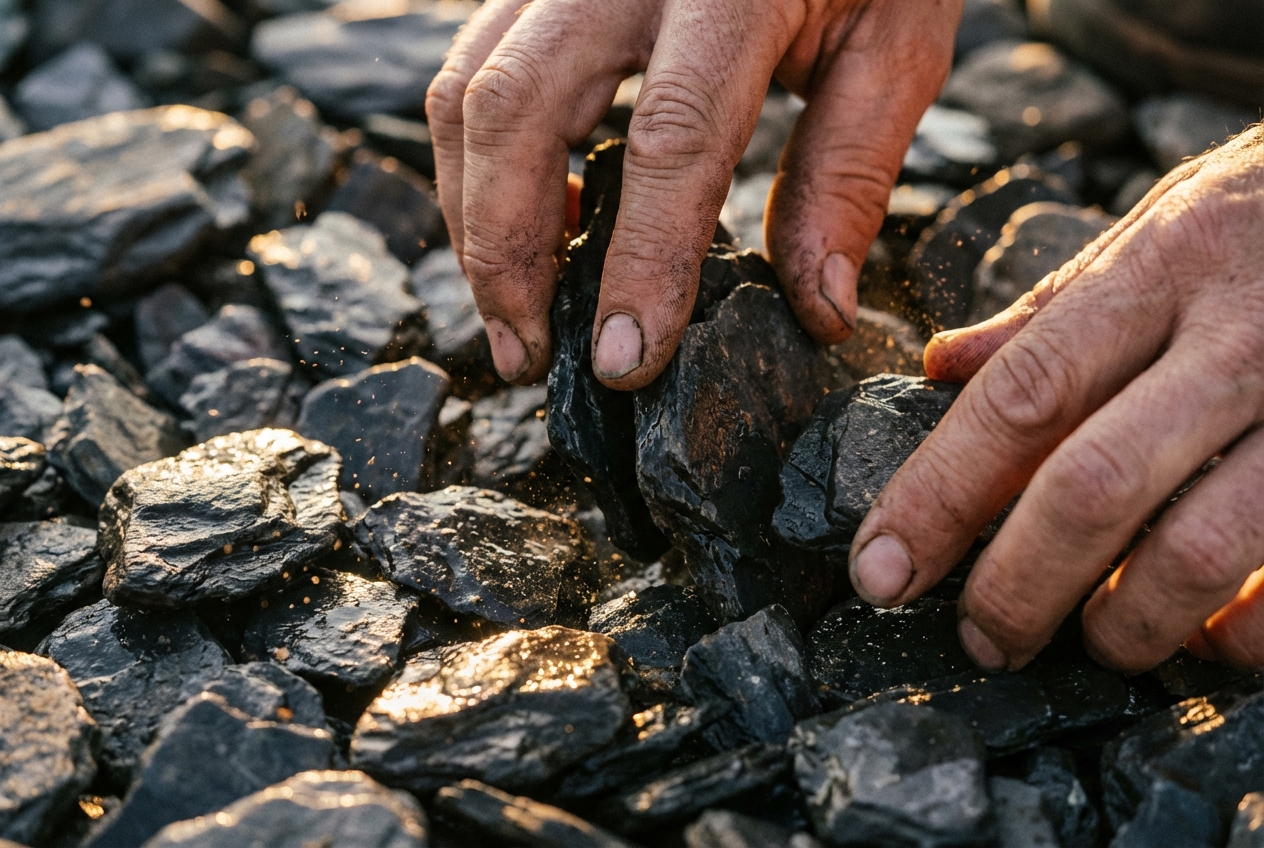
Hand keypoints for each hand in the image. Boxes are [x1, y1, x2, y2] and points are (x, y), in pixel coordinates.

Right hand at [426, 0, 961, 386]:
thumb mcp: (895, 43)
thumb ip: (851, 170)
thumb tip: (816, 308)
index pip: (672, 139)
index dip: (641, 262)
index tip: (626, 361)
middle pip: (518, 113)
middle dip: (505, 253)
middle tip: (526, 358)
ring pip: (468, 92)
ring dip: (472, 218)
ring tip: (513, 311)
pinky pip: (470, 69)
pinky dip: (476, 163)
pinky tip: (527, 222)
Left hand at [849, 125, 1263, 672]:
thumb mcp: (1170, 222)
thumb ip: (1058, 307)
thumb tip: (940, 367)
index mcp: (1165, 266)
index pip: (1022, 395)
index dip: (936, 493)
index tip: (877, 571)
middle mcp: (1242, 335)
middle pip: (1092, 484)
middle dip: (1016, 583)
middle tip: (980, 638)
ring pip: (1200, 546)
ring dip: (1127, 625)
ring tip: (1096, 645)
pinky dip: (1248, 632)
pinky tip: (1214, 642)